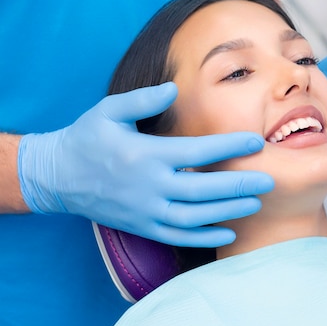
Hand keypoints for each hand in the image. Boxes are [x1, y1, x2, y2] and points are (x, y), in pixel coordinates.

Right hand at [18, 83, 273, 246]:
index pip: (196, 152)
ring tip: (255, 203)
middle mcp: (147, 186)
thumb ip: (142, 98)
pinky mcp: (142, 227)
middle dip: (238, 185)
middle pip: (202, 190)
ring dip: (227, 212)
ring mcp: (144, 211)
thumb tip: (174, 88)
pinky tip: (228, 232)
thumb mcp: (108, 110)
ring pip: (193, 217)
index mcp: (144, 155)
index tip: (256, 141)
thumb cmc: (87, 138)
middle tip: (269, 179)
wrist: (57, 177)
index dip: (229, 146)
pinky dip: (204, 237)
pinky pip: (177, 236)